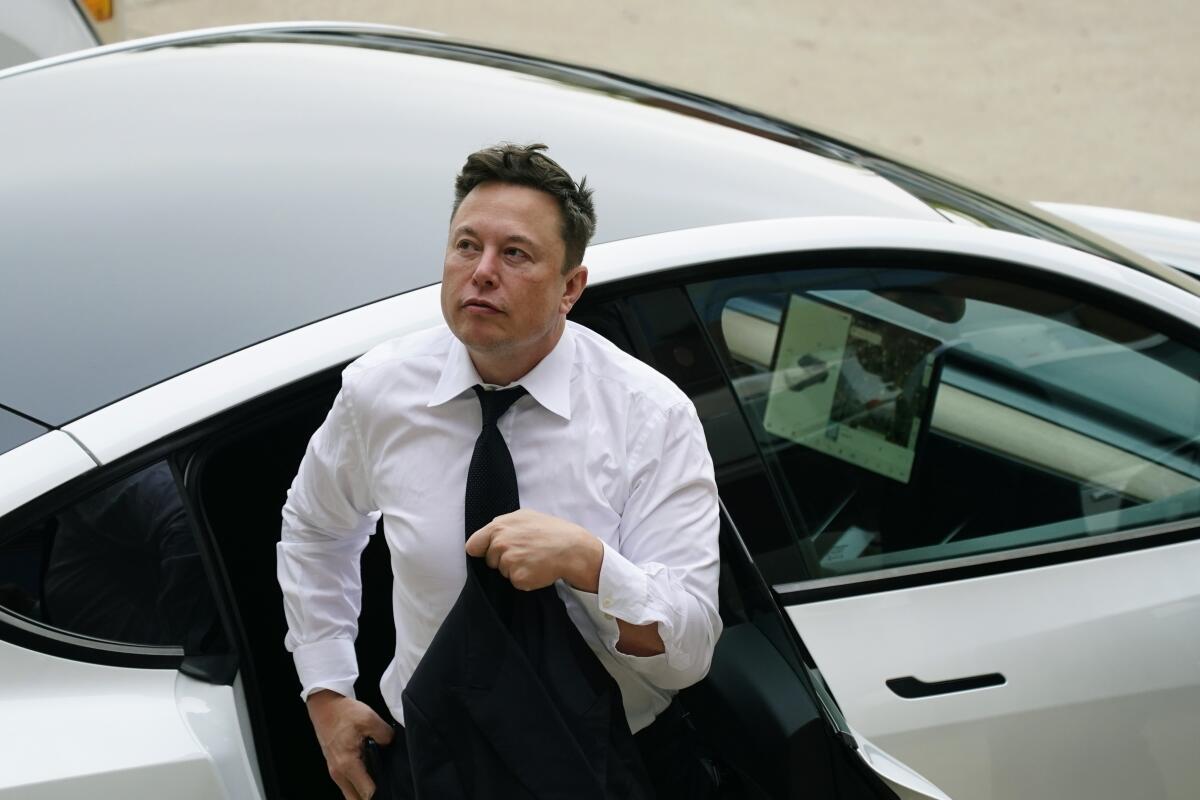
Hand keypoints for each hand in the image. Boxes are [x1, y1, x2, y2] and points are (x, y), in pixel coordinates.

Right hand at [307, 689, 394, 799]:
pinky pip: (349, 784)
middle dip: (373, 795)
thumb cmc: (344, 712)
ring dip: (365, 790)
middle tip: (388, 785)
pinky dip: (359, 783)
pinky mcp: (335, 766)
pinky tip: (372, 771)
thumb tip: (392, 745)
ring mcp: (335, 771)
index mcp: (348, 764)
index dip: (382, 791)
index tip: (393, 783)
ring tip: (381, 778)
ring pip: (352, 793)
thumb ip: (386, 736)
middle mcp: (339, 772)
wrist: (325, 705)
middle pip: (357, 799)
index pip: (367, 793)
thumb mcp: (369, 719)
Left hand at [465, 508, 602, 591]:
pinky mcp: (517, 578)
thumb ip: (504, 524)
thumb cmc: (551, 531)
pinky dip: (525, 579)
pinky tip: (537, 569)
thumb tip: (491, 533)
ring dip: (515, 569)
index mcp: (499, 526)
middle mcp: (500, 543)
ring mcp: (508, 561)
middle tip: (524, 552)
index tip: (489, 552)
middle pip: (490, 560)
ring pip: (503, 572)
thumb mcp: (526, 516)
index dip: (481, 550)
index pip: (473, 545)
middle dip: (502, 559)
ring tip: (533, 559)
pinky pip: (515, 582)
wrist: (572, 549)